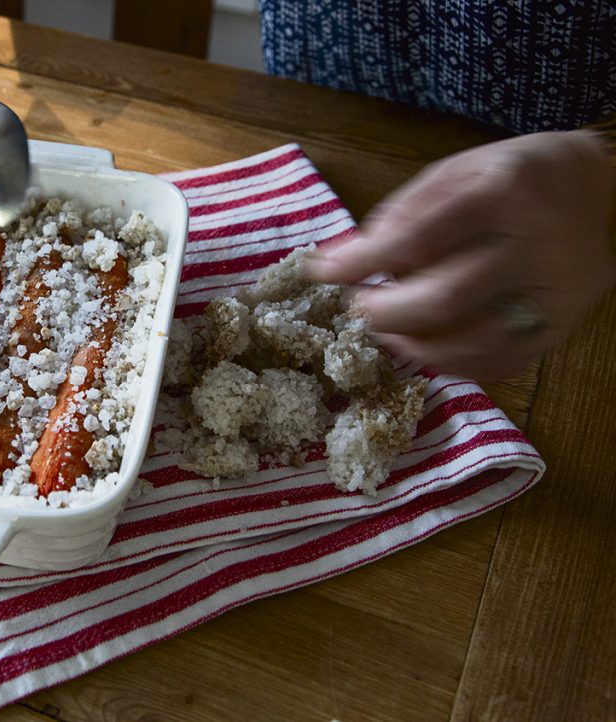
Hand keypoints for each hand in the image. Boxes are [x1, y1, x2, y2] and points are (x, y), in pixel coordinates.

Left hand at [307, 130, 615, 380]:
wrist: (601, 192)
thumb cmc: (512, 178)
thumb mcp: (458, 172)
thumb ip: (404, 213)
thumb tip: (347, 260)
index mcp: (503, 194)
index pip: (419, 238)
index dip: (363, 261)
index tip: (324, 272)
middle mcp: (533, 246)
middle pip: (445, 298)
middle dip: (384, 312)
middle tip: (357, 309)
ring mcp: (552, 294)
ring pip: (472, 341)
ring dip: (412, 346)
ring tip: (385, 332)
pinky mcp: (558, 329)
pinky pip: (497, 363)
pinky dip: (450, 363)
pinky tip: (424, 347)